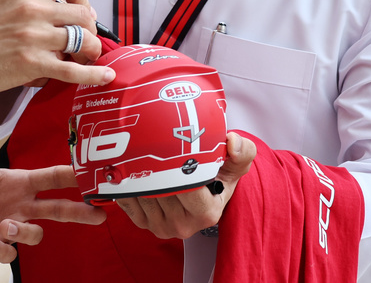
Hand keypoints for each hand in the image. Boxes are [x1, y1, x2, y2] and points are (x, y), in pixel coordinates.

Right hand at [0, 0, 113, 92]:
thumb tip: (73, 12)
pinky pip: (75, 71)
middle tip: (83, 40)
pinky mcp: (33, 64)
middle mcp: (33, 9)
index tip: (79, 11)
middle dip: (90, 30)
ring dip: (90, 52)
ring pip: (85, 42)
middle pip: (85, 15)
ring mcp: (34, 37)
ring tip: (85, 58)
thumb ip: (37, 1)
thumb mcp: (7, 0)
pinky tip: (105, 76)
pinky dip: (94, 75)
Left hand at [0, 159, 106, 262]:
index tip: (94, 175)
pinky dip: (1, 249)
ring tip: (4, 226)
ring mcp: (8, 227)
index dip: (73, 175)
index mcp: (15, 182)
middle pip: (58, 208)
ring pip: (35, 235)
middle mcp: (18, 205)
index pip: (50, 177)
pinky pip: (10, 254)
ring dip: (24, 233)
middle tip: (99, 214)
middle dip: (80, 211)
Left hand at [112, 132, 256, 238]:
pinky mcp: (143, 225)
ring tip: (142, 155)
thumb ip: (243, 152)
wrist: (202, 193)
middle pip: (160, 190)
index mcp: (206, 213)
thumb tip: (232, 142)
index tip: (173, 147)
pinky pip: (127, 200)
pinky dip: (127, 184)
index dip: (177, 165)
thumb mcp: (235, 164)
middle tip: (150, 144)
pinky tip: (133, 171)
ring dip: (139, 174)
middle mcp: (183, 226)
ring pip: (142, 194)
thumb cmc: (218, 177)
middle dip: (155, 167)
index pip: (184, 186)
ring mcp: (161, 227)